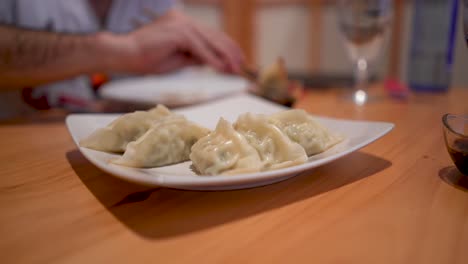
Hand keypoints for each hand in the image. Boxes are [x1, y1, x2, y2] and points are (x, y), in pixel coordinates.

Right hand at [112, 10, 243, 74]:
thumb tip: (214, 62)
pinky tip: (222, 69)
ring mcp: (181, 25)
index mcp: (181, 23)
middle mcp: (183, 20)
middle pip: (214, 36)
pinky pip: (200, 49)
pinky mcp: (178, 33)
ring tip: (236, 69)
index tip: (237, 59)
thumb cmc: (146, 59)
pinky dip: (213, 60)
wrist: (124, 54)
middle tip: (242, 65)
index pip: (210, 35)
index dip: (226, 47)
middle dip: (230, 52)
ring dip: (225, 57)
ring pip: (210, 42)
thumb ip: (195, 57)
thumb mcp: (177, 59)